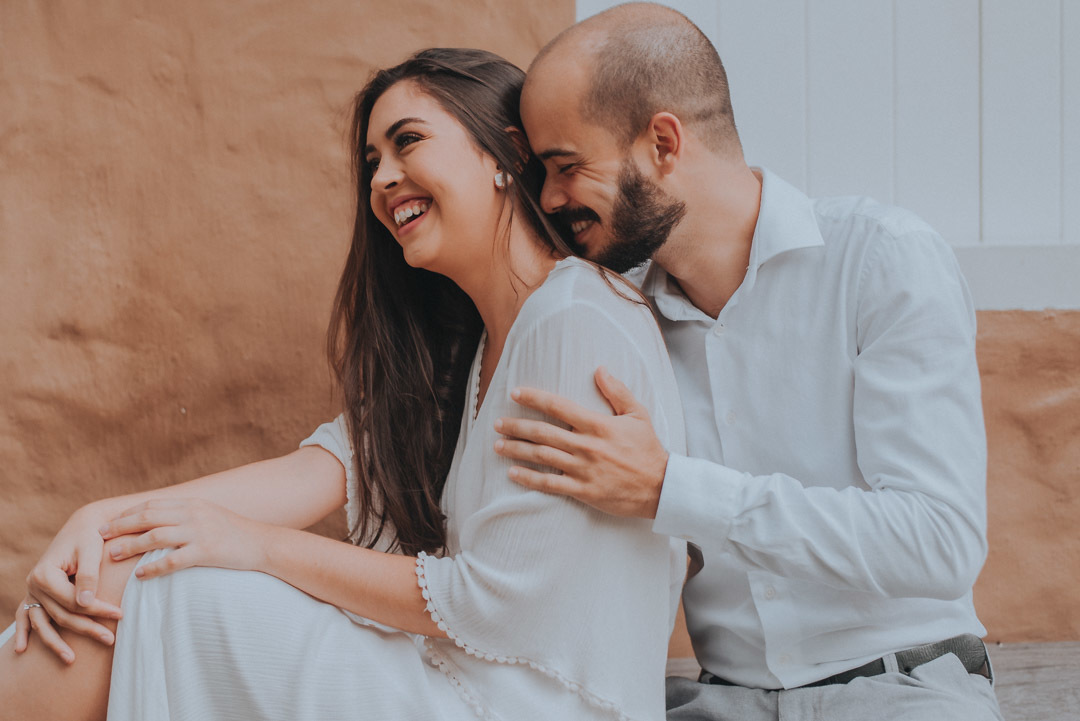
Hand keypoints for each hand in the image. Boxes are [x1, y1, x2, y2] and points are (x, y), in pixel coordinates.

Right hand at [16, 504, 124, 662]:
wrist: (83, 525)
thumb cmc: (90, 536)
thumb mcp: (91, 551)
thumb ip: (89, 577)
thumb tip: (86, 605)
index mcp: (46, 573)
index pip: (72, 601)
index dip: (97, 610)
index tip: (121, 615)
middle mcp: (34, 583)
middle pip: (61, 615)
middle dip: (86, 628)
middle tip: (110, 639)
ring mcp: (33, 590)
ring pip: (44, 622)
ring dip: (55, 642)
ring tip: (71, 660)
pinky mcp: (36, 593)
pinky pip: (26, 616)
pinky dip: (23, 632)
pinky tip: (21, 650)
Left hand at [100, 499, 268, 579]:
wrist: (263, 544)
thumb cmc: (234, 534)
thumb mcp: (209, 516)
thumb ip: (186, 516)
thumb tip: (159, 523)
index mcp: (192, 504)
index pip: (152, 505)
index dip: (127, 513)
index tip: (108, 523)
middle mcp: (193, 514)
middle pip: (148, 516)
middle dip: (120, 526)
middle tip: (99, 536)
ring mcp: (200, 531)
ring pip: (155, 536)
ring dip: (130, 545)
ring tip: (111, 555)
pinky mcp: (207, 551)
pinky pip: (174, 560)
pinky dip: (154, 567)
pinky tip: (140, 576)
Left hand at [494, 366, 668, 518]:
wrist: (661, 487)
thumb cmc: (649, 449)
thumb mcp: (637, 415)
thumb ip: (617, 391)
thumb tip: (599, 369)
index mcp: (598, 425)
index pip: (559, 406)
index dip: (534, 398)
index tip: (515, 393)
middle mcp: (586, 445)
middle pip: (543, 432)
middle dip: (516, 426)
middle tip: (496, 424)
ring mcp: (583, 469)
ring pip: (542, 457)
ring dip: (517, 450)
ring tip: (498, 446)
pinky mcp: (584, 491)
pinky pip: (550, 484)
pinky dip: (529, 478)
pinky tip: (513, 473)